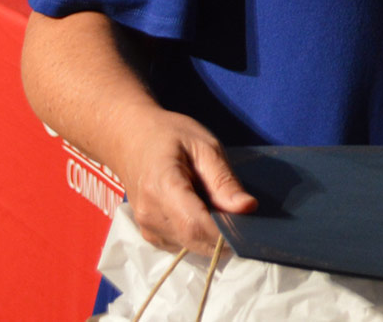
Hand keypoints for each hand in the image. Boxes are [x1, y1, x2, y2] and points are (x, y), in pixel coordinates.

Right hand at [117, 109, 257, 252]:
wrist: (130, 139)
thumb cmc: (169, 136)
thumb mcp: (205, 146)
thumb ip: (224, 180)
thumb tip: (248, 208)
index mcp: (162, 187)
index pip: (196, 226)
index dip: (226, 234)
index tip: (252, 227)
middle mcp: (150, 215)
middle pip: (195, 241)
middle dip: (225, 236)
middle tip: (245, 216)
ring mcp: (147, 228)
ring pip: (191, 246)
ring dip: (213, 236)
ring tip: (222, 208)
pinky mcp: (150, 235)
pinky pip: (183, 244)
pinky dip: (200, 235)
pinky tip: (205, 212)